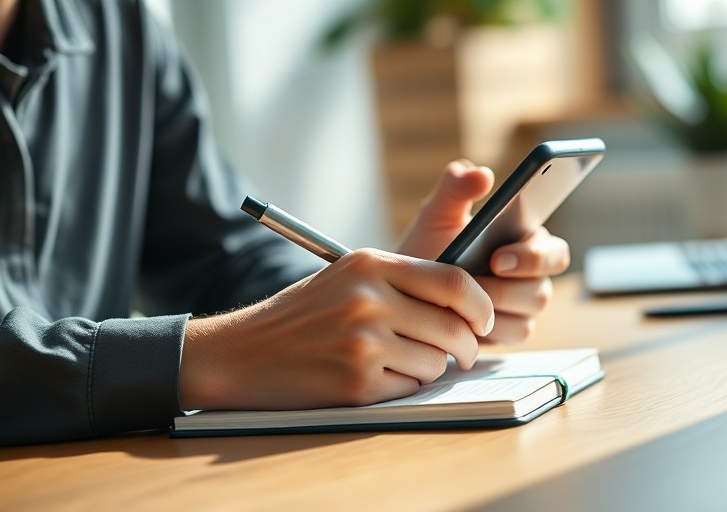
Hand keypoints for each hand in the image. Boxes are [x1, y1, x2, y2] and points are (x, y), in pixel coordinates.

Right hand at [179, 249, 493, 410]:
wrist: (242, 351)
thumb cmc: (302, 315)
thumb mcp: (348, 278)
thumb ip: (403, 282)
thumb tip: (467, 306)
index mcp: (371, 264)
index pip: (454, 281)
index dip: (480, 305)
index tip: (484, 320)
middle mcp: (369, 298)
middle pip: (453, 327)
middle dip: (467, 346)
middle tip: (462, 354)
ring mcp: (363, 341)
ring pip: (435, 362)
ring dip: (430, 368)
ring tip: (401, 361)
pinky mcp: (357, 381)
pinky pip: (410, 387)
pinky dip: (404, 386)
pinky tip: (376, 377)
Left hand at [398, 160, 569, 345]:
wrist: (405, 289)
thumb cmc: (428, 247)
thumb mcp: (436, 214)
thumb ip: (455, 187)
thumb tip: (481, 174)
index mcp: (525, 241)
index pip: (554, 251)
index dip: (535, 256)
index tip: (498, 257)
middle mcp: (531, 275)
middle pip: (542, 287)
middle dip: (508, 287)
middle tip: (472, 288)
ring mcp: (521, 306)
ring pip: (528, 314)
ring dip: (493, 307)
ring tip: (458, 302)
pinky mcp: (508, 330)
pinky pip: (513, 334)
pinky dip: (489, 329)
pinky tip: (462, 321)